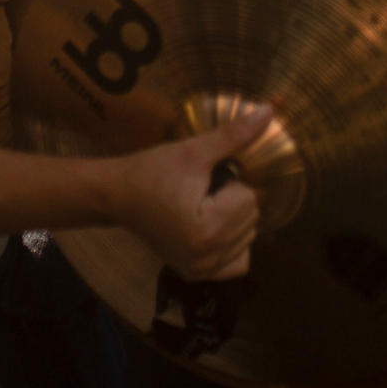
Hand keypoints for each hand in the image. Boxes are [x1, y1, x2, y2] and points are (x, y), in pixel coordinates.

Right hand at [110, 106, 272, 281]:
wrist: (117, 196)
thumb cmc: (152, 171)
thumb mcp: (194, 151)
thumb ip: (235, 135)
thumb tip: (269, 112)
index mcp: (205, 232)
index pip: (249, 199)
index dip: (228, 182)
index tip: (200, 183)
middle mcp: (205, 259)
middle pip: (251, 219)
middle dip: (232, 200)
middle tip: (199, 195)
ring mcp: (201, 271)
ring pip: (249, 237)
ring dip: (233, 219)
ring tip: (201, 208)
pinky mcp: (197, 275)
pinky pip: (238, 262)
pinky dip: (234, 244)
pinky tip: (214, 228)